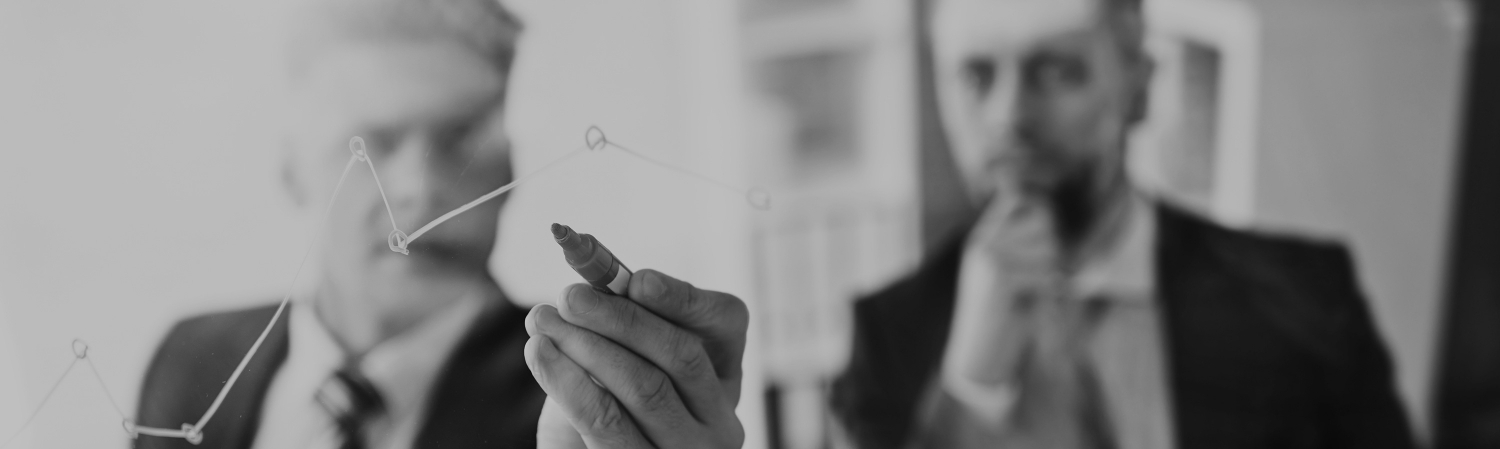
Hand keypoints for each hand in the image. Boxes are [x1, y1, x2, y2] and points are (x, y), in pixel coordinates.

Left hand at [525, 269, 748, 448]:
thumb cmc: (603, 412)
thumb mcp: (617, 366)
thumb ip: (617, 330)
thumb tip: (587, 290)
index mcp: (723, 377)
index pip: (728, 322)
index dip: (685, 298)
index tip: (637, 280)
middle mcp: (720, 418)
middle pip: (683, 354)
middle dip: (621, 318)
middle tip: (570, 297)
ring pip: (646, 386)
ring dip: (587, 345)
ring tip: (543, 322)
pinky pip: (608, 421)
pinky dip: (569, 382)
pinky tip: (541, 353)